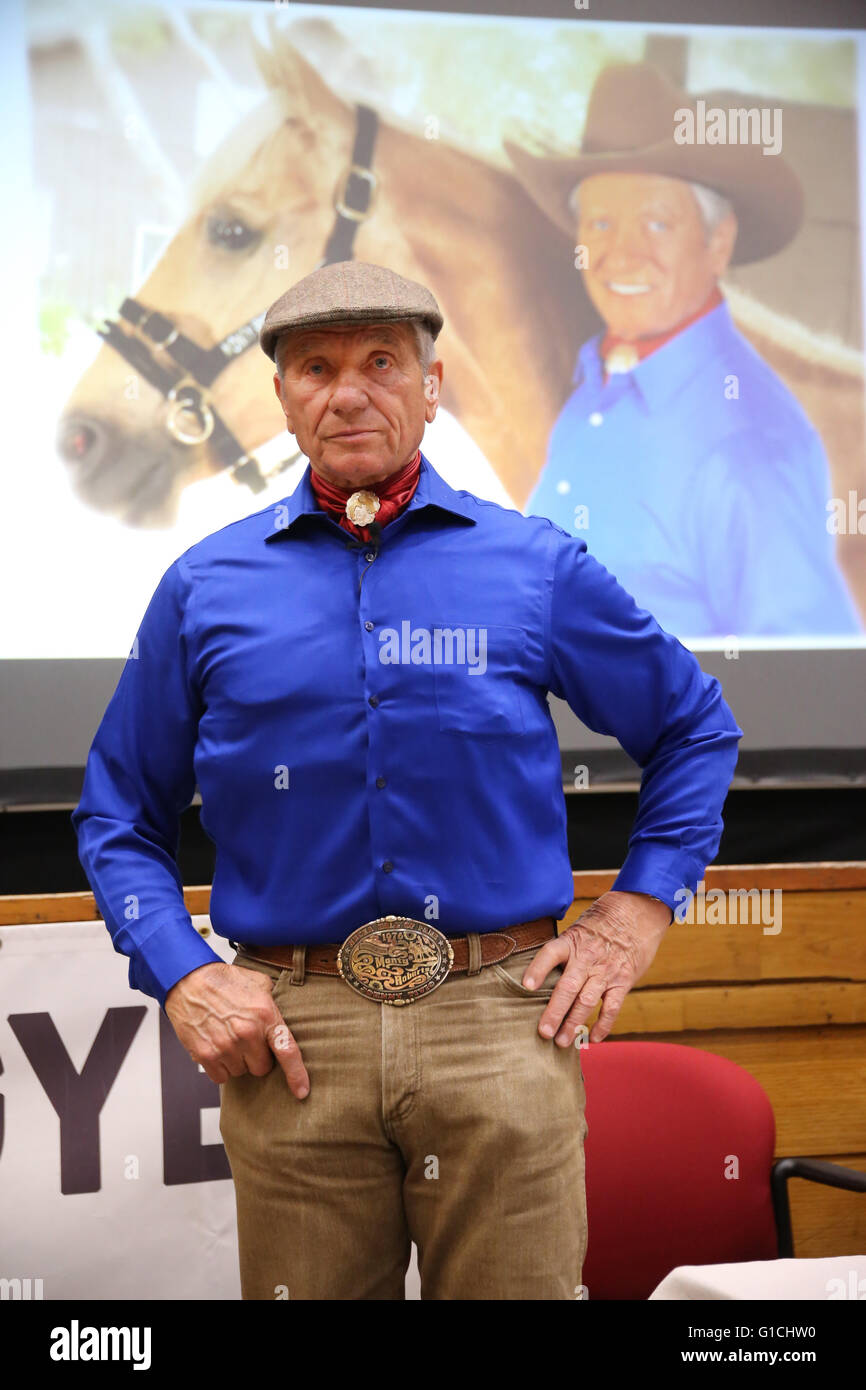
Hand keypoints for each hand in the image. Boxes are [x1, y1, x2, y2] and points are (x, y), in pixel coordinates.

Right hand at [165, 961, 310, 1097]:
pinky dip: (220, 1067)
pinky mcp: (205, 1055)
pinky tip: (217, 1047)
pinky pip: (221, 1077)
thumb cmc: (224, 981)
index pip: (287, 1050)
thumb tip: (285, 1018)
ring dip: (237, 1061)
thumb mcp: (259, 983)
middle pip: (262, 1068)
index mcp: (265, 1015)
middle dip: (256, 1058)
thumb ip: (274, 1004)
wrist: (189, 979)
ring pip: (240, 1072)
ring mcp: (225, 1046)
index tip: (301, 1091)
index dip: (297, 1075)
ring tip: (228, 1038)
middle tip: (246, 1040)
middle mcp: (247, 1033)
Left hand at [521, 891, 672, 1045]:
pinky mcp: (622, 981)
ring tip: (562, 1042)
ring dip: (574, 1024)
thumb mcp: (577, 928)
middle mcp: (586, 957)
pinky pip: (611, 1007)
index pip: (550, 954)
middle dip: (554, 1012)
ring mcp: (605, 970)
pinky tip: (592, 1038)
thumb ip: (563, 951)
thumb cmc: (600, 923)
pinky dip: (602, 1025)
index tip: (525, 986)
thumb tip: (539, 976)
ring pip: (587, 1001)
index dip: (537, 969)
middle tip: (543, 1033)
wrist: (637, 913)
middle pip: (567, 987)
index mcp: (571, 942)